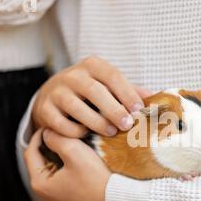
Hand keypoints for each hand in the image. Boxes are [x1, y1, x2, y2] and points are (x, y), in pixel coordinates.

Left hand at [24, 128, 111, 200]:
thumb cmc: (96, 179)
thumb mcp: (75, 152)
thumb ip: (57, 139)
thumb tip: (48, 133)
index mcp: (40, 185)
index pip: (30, 152)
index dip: (39, 135)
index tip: (51, 124)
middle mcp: (47, 198)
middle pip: (44, 165)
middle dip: (53, 148)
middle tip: (65, 134)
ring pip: (57, 176)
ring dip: (64, 161)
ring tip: (77, 148)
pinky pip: (69, 186)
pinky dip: (73, 174)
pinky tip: (87, 167)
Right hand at [32, 55, 150, 137]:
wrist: (52, 96)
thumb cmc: (90, 94)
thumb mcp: (109, 87)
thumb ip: (131, 92)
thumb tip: (157, 101)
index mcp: (92, 66)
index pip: (112, 76)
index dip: (127, 93)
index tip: (140, 111)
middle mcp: (72, 75)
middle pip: (94, 91)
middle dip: (113, 109)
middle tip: (127, 125)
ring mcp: (56, 91)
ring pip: (75, 107)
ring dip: (96, 122)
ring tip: (111, 132)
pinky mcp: (44, 109)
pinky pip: (60, 123)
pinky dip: (74, 131)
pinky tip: (85, 135)